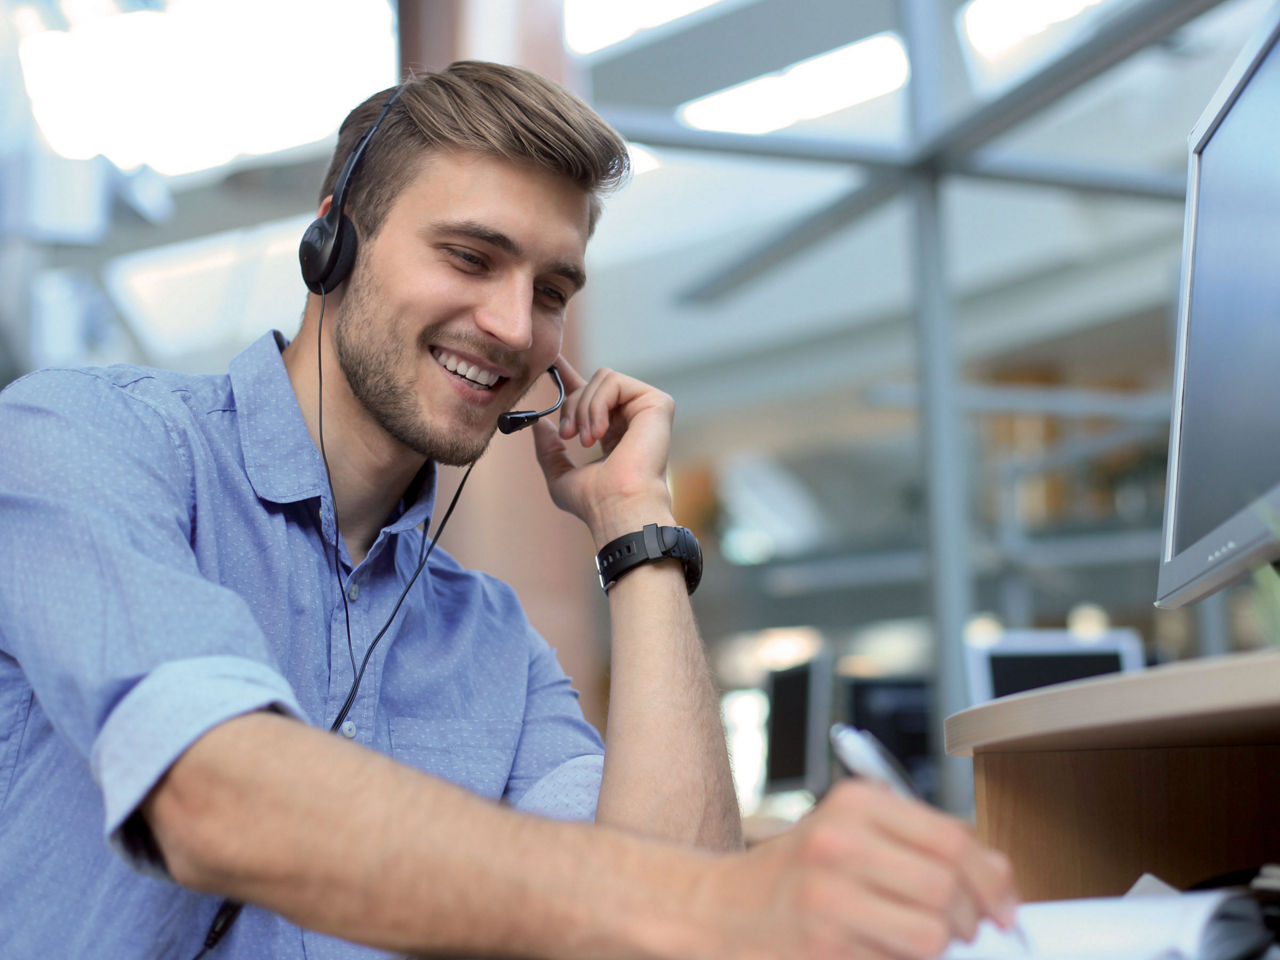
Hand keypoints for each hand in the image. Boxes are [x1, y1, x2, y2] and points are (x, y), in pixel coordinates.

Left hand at [531, 357, 675, 545]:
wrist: (618, 507)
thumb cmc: (595, 502)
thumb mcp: (560, 476)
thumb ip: (549, 450)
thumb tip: (539, 423)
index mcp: (613, 433)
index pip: (592, 396)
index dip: (570, 377)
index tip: (551, 363)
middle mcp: (631, 418)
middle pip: (591, 384)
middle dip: (570, 405)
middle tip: (567, 435)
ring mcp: (646, 410)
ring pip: (602, 378)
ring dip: (584, 408)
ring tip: (586, 440)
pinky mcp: (657, 402)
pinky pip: (614, 381)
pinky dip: (597, 404)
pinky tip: (599, 432)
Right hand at [693, 782, 1017, 959]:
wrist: (719, 909)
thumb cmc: (794, 874)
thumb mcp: (853, 832)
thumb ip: (924, 843)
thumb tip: (1001, 877)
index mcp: (855, 804)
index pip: (953, 839)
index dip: (992, 879)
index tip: (1003, 907)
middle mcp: (839, 842)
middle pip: (947, 889)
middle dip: (965, 921)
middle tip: (953, 930)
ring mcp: (828, 897)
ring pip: (931, 935)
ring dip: (932, 949)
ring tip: (906, 940)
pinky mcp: (822, 948)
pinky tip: (872, 950)